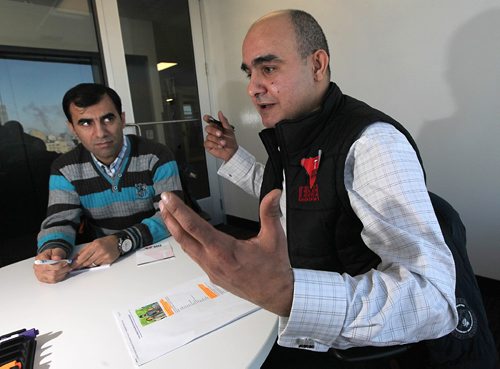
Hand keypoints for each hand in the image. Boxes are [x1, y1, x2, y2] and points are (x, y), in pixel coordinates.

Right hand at [34, 248, 70, 283]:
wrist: (50, 258)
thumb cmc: (52, 254)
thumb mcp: (56, 250)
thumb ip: (57, 253)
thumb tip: (57, 258)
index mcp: (39, 259)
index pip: (48, 265)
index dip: (58, 265)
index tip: (65, 262)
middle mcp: (38, 268)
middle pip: (52, 272)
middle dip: (63, 269)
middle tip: (68, 265)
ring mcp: (40, 275)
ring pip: (53, 277)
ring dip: (63, 273)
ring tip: (67, 268)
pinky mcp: (44, 280)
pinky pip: (54, 281)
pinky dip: (61, 277)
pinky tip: (64, 272)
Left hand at [71, 235, 119, 269]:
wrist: (117, 242)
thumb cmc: (105, 242)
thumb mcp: (93, 243)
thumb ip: (84, 250)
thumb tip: (75, 258)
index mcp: (95, 245)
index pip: (83, 256)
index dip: (76, 262)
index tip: (72, 266)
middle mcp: (100, 251)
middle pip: (87, 262)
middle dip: (80, 265)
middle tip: (76, 268)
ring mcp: (105, 256)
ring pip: (92, 265)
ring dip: (88, 265)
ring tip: (88, 262)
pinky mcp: (108, 261)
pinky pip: (98, 265)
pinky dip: (96, 264)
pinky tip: (96, 261)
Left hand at [159, 189, 292, 315]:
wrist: (276, 295)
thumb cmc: (273, 270)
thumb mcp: (274, 238)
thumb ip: (270, 213)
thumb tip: (273, 194)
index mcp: (225, 251)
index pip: (195, 227)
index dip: (179, 211)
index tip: (169, 199)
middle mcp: (213, 262)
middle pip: (183, 237)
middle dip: (170, 218)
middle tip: (162, 202)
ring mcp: (211, 270)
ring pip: (186, 248)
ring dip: (176, 230)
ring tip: (169, 215)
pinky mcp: (213, 275)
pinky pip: (194, 256)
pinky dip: (186, 241)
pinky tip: (186, 234)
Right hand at [203, 111, 237, 161]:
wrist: (232, 151)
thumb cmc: (231, 141)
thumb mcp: (229, 130)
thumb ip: (224, 121)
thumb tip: (220, 113)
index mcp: (216, 127)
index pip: (209, 121)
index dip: (207, 118)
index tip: (207, 118)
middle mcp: (212, 132)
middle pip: (208, 128)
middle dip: (214, 131)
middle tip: (220, 134)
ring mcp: (209, 139)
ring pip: (208, 136)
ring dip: (217, 140)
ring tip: (223, 143)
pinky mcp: (208, 145)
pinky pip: (207, 143)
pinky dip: (214, 144)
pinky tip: (220, 146)